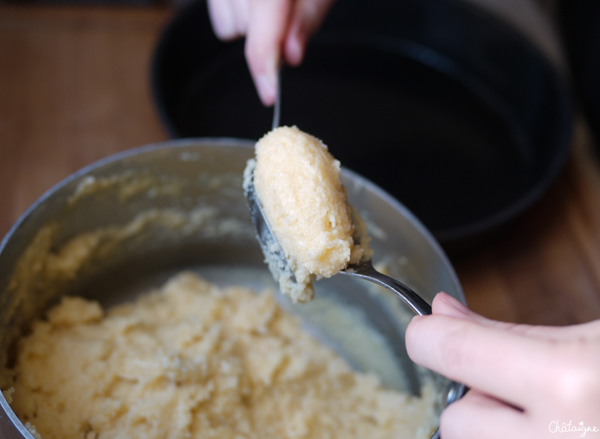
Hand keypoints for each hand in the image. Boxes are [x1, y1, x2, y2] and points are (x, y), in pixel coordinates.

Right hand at [207, 0, 335, 105]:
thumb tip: (289, 57)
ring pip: (228, 27)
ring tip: (274, 1)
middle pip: (243, 32)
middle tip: (291, 12)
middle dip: (270, 33)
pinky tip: (255, 1)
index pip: (259, 39)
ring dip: (252, 23)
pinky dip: (239, 13)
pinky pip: (221, 16)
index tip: (270, 97)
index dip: (265, 71)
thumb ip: (307, 19)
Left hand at [406, 292, 599, 438]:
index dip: (428, 336)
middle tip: (523, 387)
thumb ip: (509, 332)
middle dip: (476, 400)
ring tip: (548, 415)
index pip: (455, 353)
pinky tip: (553, 432)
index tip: (424, 330)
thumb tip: (442, 311)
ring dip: (494, 430)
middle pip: (456, 421)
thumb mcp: (588, 340)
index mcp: (567, 379)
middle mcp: (558, 438)